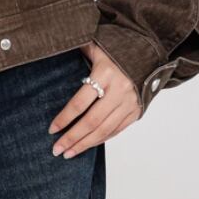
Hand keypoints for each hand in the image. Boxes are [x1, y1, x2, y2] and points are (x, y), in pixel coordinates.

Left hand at [47, 41, 142, 157]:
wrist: (148, 51)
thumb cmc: (116, 47)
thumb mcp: (95, 45)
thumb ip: (76, 52)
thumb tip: (50, 49)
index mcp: (105, 73)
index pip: (80, 102)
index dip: (65, 118)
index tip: (51, 130)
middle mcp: (119, 90)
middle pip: (92, 121)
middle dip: (72, 137)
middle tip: (56, 149)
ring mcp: (129, 102)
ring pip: (104, 130)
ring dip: (85, 144)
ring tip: (69, 153)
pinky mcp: (136, 111)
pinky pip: (116, 130)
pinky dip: (101, 139)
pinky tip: (87, 145)